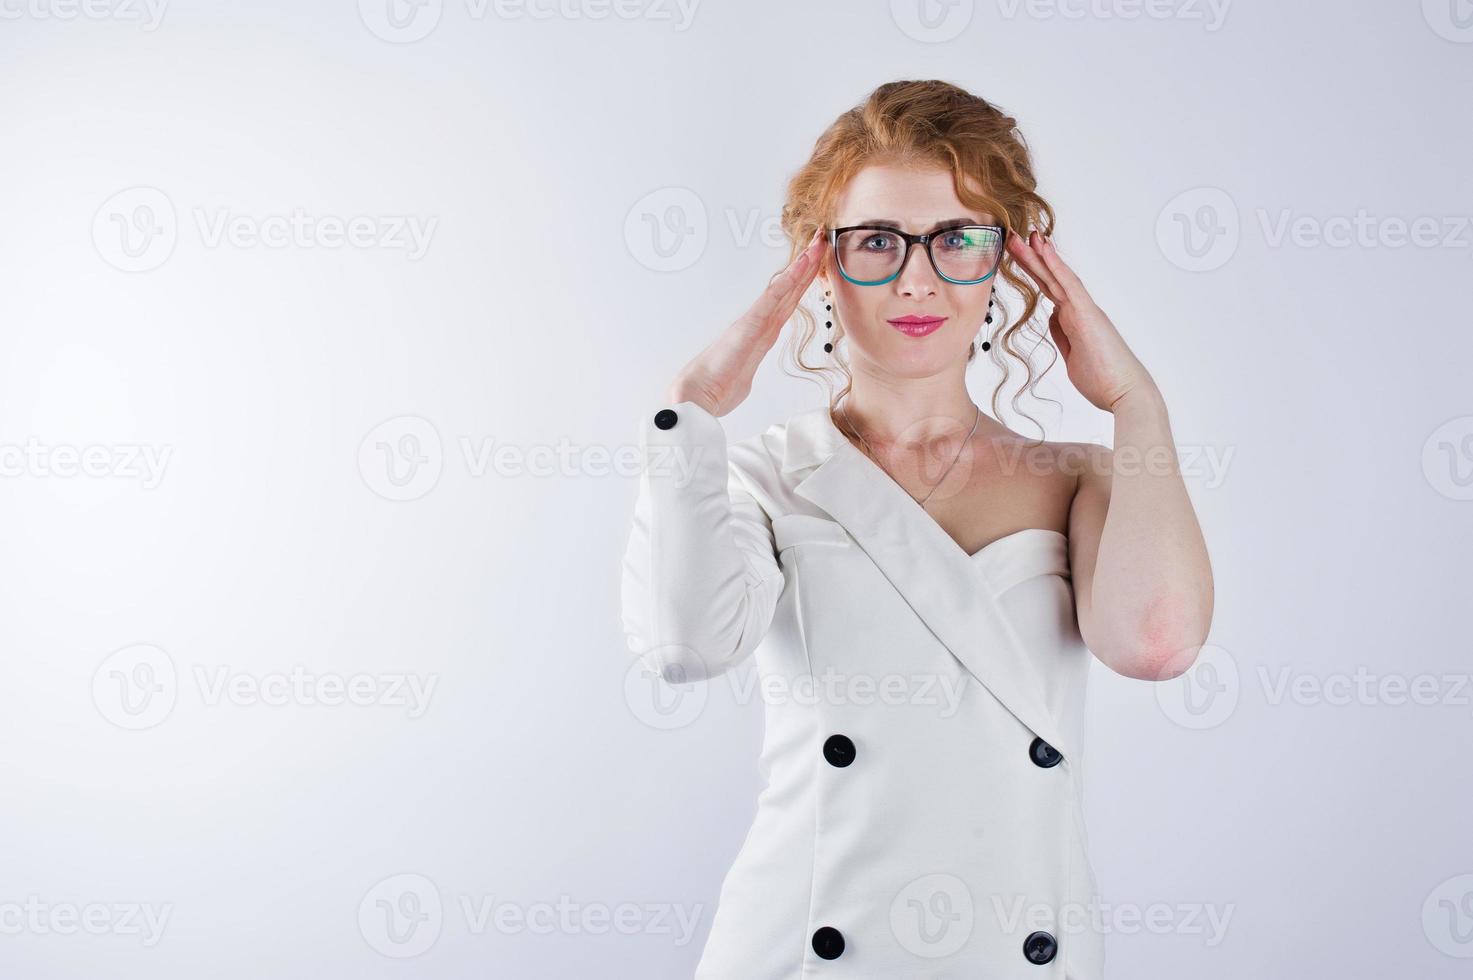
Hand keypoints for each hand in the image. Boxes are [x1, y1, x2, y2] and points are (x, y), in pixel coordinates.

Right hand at [666, 227, 827, 416]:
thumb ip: (745, 369)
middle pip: (789, 290)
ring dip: (801, 267)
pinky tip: (800, 267)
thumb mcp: (740, 378)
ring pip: (783, 289)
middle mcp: (759, 324)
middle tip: (820, 241)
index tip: (815, 264)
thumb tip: (744, 372)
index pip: (786, 304)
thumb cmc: (714, 388)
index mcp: (760, 334)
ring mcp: (754, 322)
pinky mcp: (749, 326)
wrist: (698, 395)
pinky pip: (772, 300)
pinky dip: (787, 282)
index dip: (801, 283)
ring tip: (816, 244)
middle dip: (806, 266)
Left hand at [1006, 230, 1155, 411]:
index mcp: (1075, 321)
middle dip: (1032, 259)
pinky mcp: (1088, 315)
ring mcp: (1085, 310)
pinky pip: (1069, 285)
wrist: (1126, 395)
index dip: (1036, 273)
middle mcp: (1081, 310)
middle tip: (1015, 238)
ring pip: (1058, 277)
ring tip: (1025, 236)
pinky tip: (1043, 249)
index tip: (1020, 257)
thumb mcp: (1073, 357)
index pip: (1050, 291)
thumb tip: (1054, 320)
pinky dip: (1056, 265)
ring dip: (1040, 256)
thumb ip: (1063, 336)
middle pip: (1051, 279)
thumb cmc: (1104, 381)